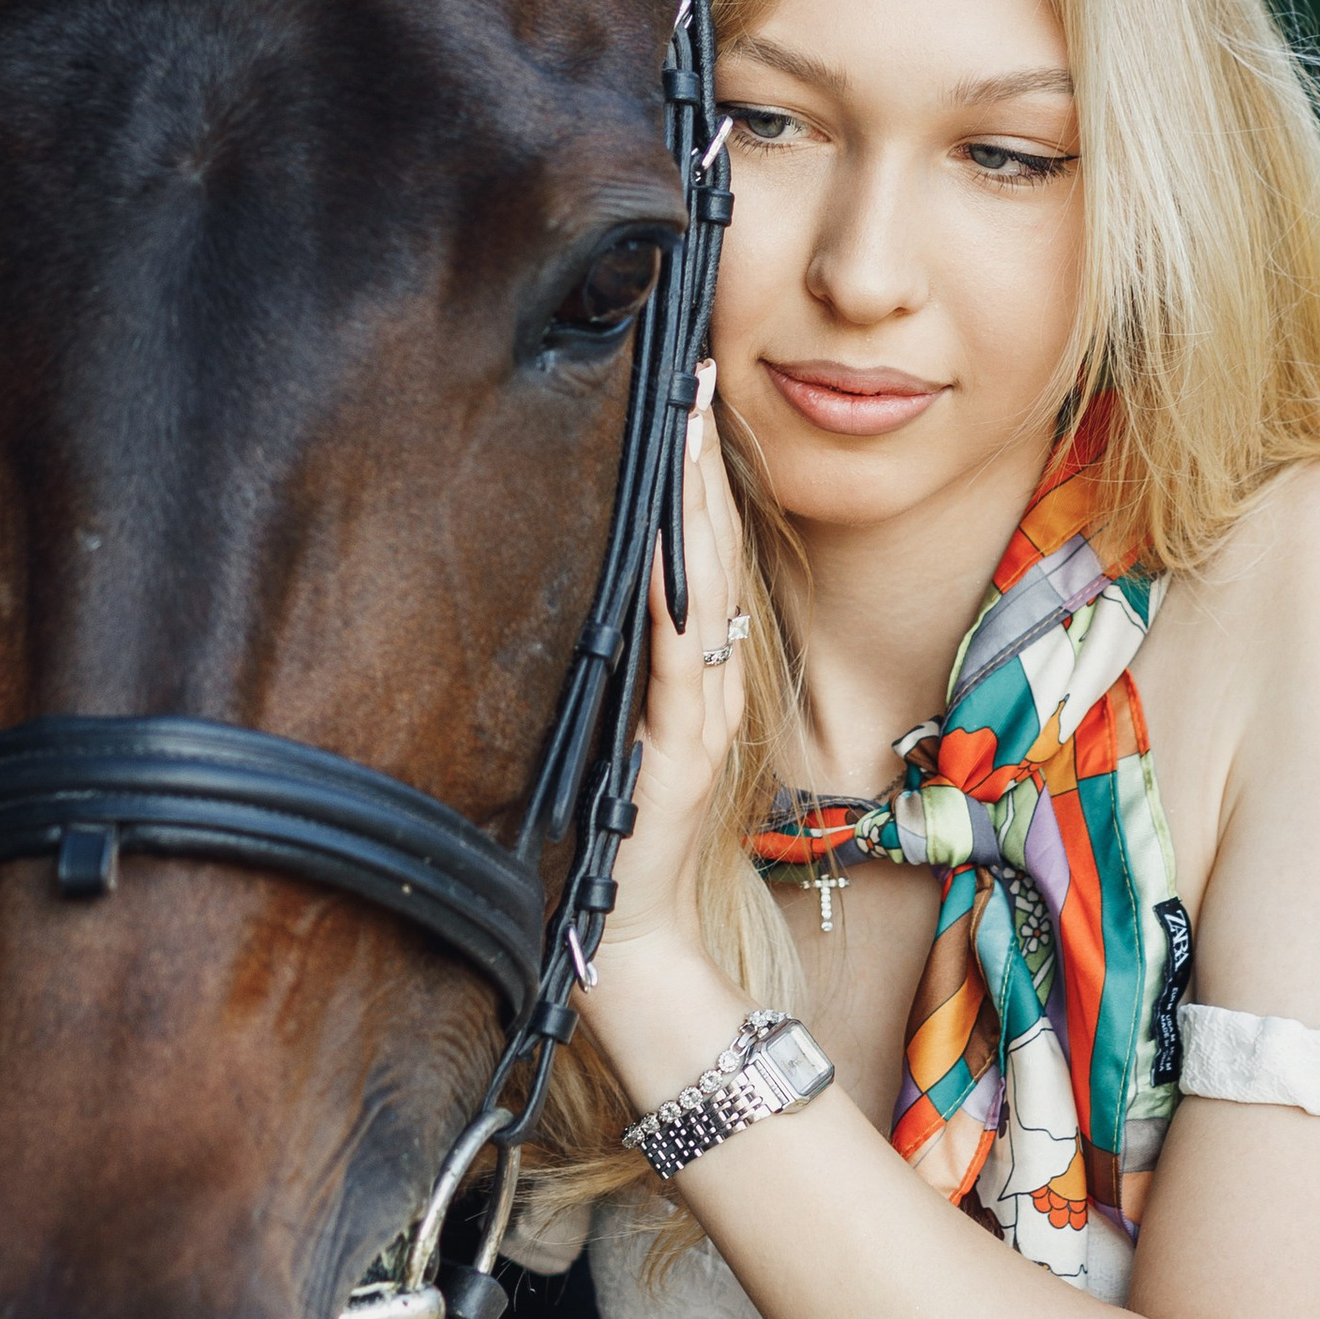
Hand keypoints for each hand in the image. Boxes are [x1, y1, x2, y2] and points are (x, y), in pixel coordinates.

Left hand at [593, 357, 751, 959]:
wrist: (638, 940)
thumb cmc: (622, 841)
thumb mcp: (624, 737)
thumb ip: (629, 674)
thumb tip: (601, 591)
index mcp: (699, 678)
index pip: (709, 554)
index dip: (705, 475)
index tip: (691, 400)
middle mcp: (712, 687)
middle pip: (719, 550)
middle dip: (707, 461)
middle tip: (696, 378)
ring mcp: (703, 719)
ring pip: (710, 588)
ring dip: (700, 504)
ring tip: (687, 428)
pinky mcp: (681, 756)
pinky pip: (680, 660)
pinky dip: (677, 598)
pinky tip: (668, 544)